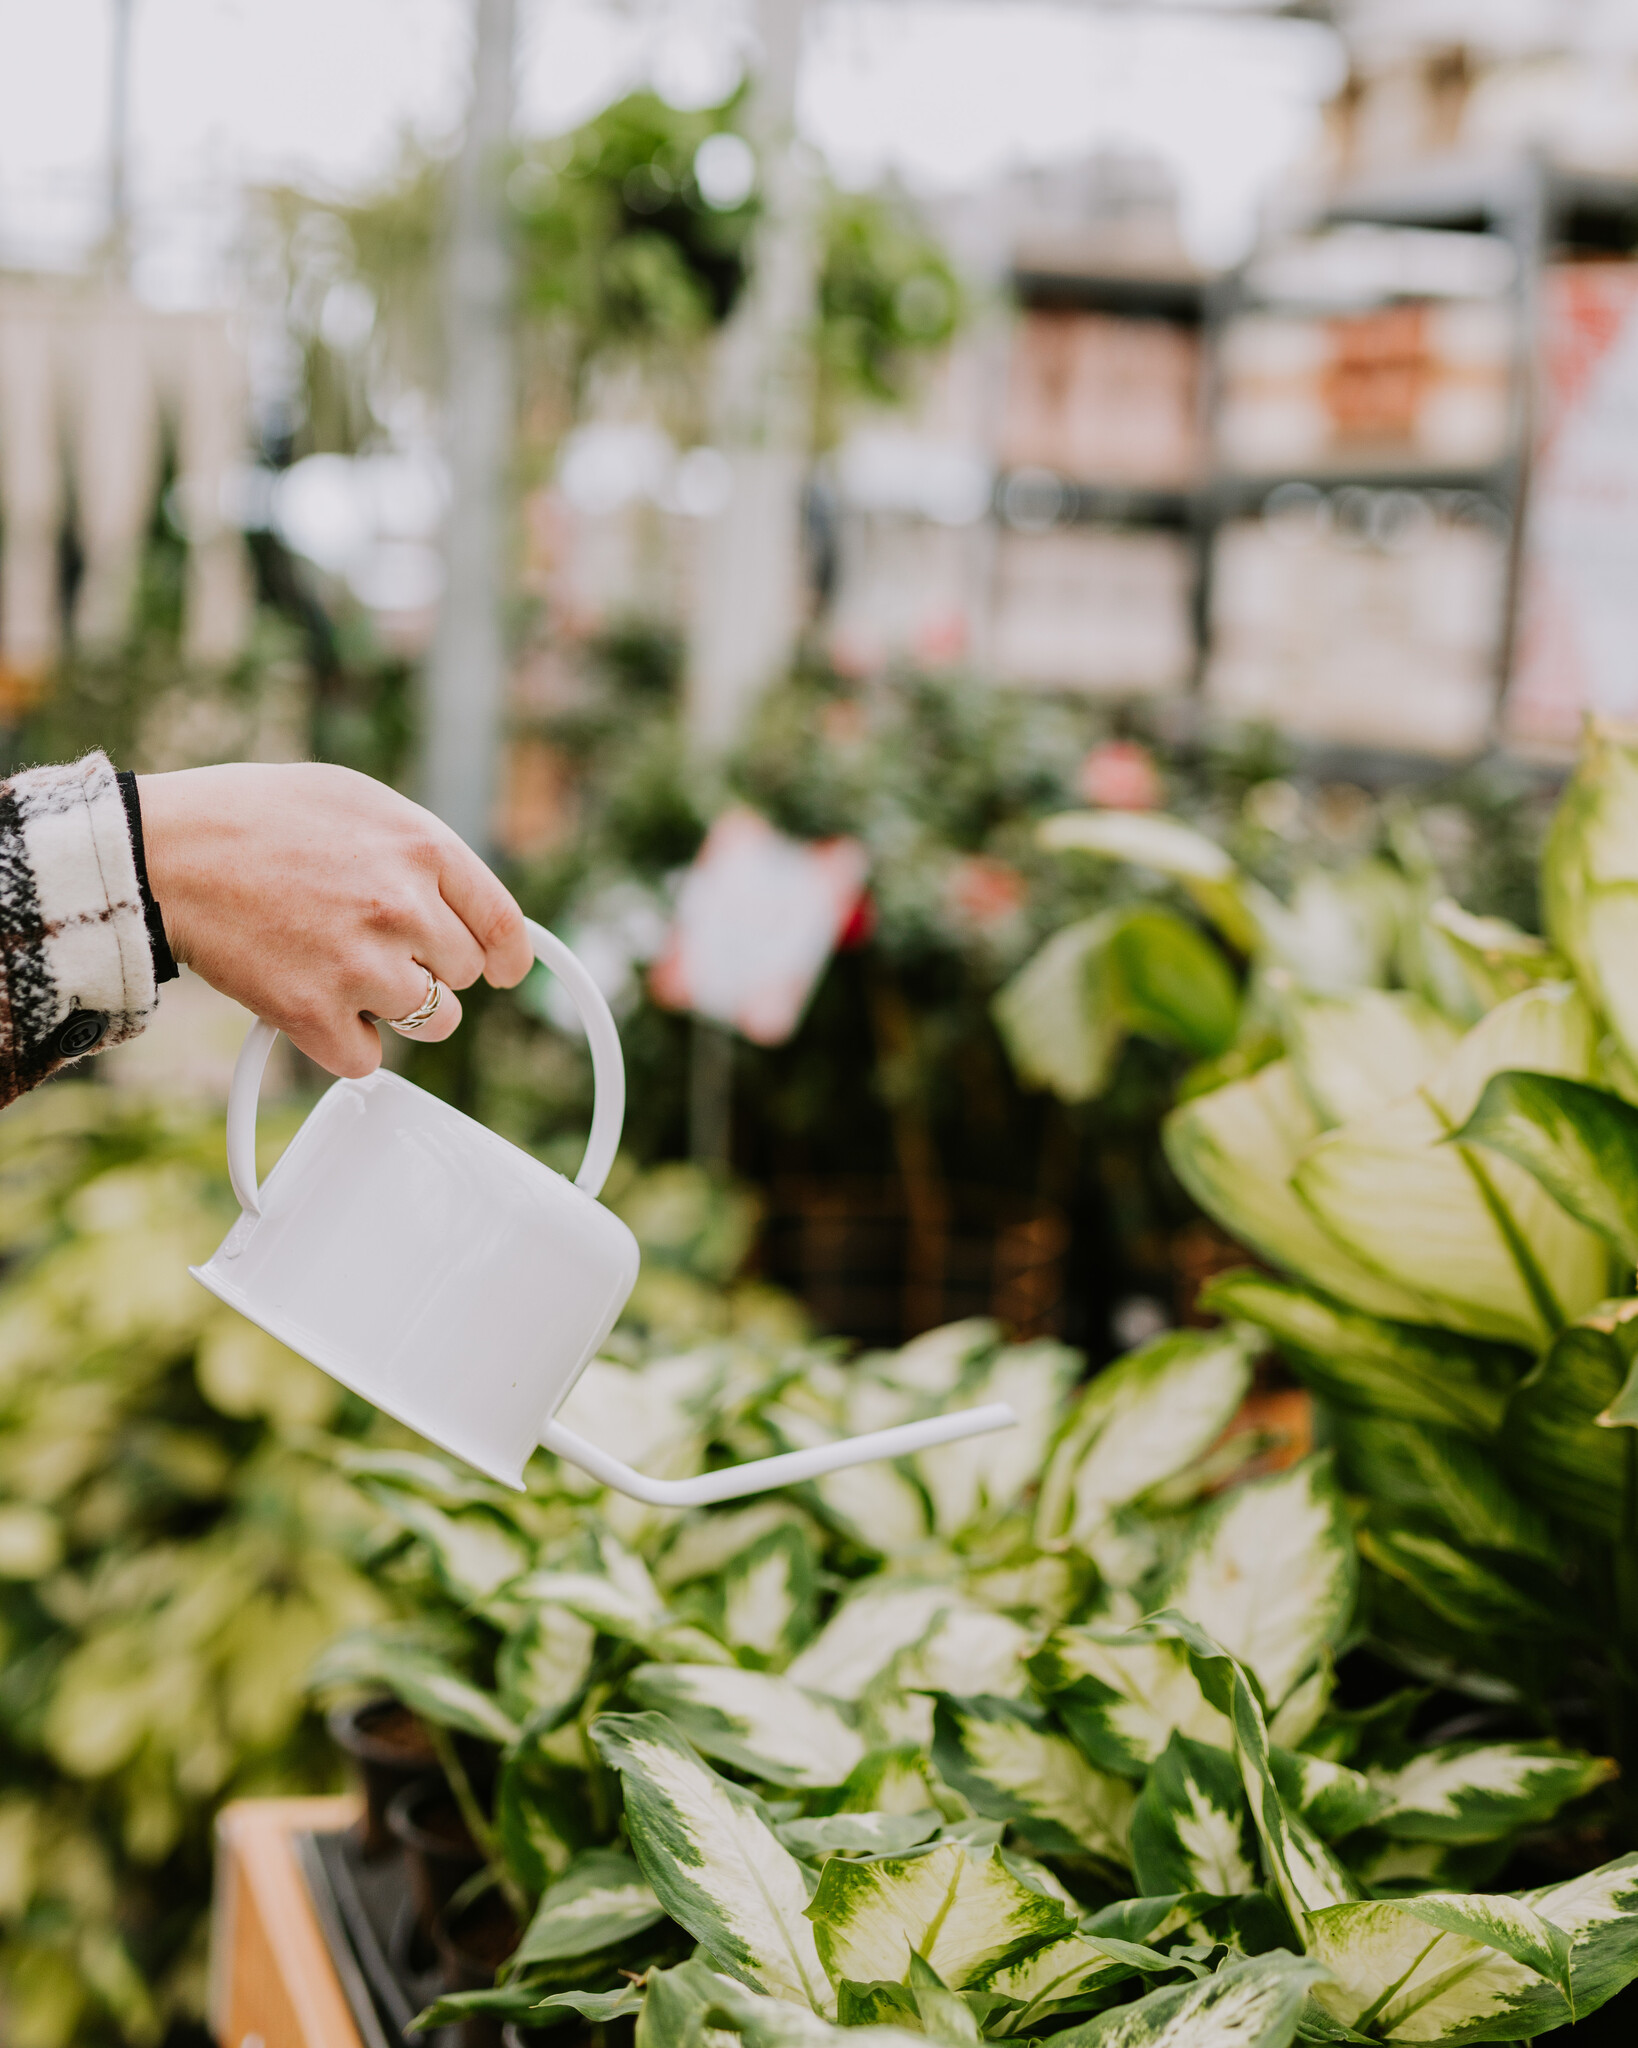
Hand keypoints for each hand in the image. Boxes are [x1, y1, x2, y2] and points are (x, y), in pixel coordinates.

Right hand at [136, 764, 533, 1076]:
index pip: (503, 923)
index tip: (508, 972)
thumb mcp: (357, 802)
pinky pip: (367, 1059)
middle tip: (371, 944)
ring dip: (394, 1008)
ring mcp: (364, 966)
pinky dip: (342, 1042)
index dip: (511, 956)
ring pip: (431, 1022)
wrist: (166, 852)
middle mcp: (405, 909)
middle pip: (463, 975)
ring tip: (341, 970)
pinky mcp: (317, 1015)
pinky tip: (311, 1001)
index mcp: (423, 849)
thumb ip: (419, 852)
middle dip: (428, 967)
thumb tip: (465, 901)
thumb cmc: (253, 818)